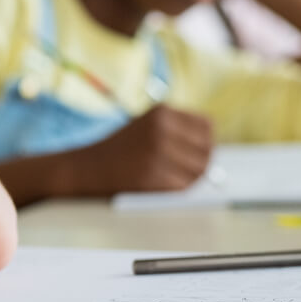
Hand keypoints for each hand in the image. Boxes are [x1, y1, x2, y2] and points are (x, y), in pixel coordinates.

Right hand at [73, 104, 212, 193]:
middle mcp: (161, 130)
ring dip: (191, 177)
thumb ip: (179, 130)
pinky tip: (162, 183)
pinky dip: (178, 188)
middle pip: (207, 150)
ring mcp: (157, 153)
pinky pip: (183, 186)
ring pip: (199, 171)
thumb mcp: (147, 125)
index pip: (206, 126)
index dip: (204, 141)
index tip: (195, 149)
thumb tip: (212, 146)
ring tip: (174, 176)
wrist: (87, 167)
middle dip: (201, 161)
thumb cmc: (120, 148)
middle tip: (187, 167)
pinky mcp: (153, 176)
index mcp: (161, 113)